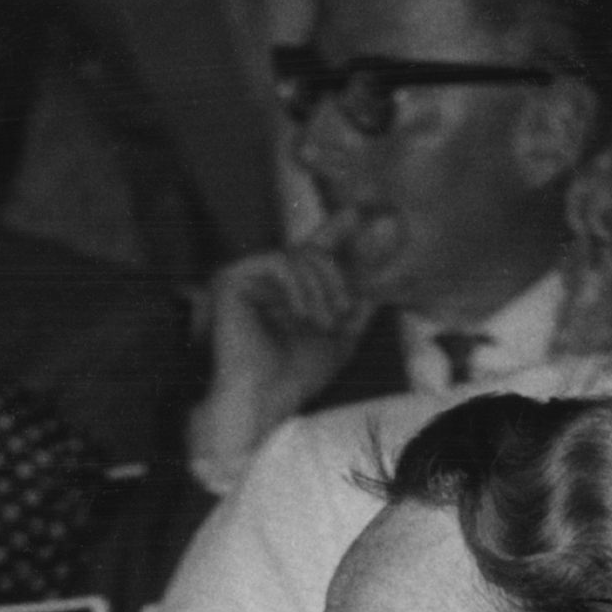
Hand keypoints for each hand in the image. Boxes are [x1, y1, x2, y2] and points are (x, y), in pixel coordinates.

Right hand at [190, 239, 378, 475]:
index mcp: (288, 291)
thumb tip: (379, 272)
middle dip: (337, 277)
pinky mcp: (231, 277)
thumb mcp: (342, 337)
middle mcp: (265, 280)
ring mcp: (247, 276)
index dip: (334, 230)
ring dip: (322, 288)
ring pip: (299, 255)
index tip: (357, 212)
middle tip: (345, 308)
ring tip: (324, 322)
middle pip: (313, 251)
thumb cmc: (297, 375)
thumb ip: (359, 303)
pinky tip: (302, 314)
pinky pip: (278, 260)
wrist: (264, 399)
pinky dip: (299, 286)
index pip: (315, 252)